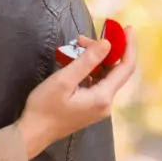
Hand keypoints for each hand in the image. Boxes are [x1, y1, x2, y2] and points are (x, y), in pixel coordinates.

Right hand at [17, 28, 136, 158]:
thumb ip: (87, 61)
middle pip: (115, 70)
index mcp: (102, 97)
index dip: (128, 46)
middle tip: (82, 38)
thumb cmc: (44, 107)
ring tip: (76, 47)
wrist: (33, 132)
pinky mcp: (90, 107)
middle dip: (104, 50)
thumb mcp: (64, 80)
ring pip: (105, 76)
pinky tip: (75, 62)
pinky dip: (90, 70)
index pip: (125, 67)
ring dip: (94, 59)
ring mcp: (98, 107)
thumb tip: (107, 44)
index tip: (127, 28)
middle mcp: (105, 103)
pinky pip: (96, 83)